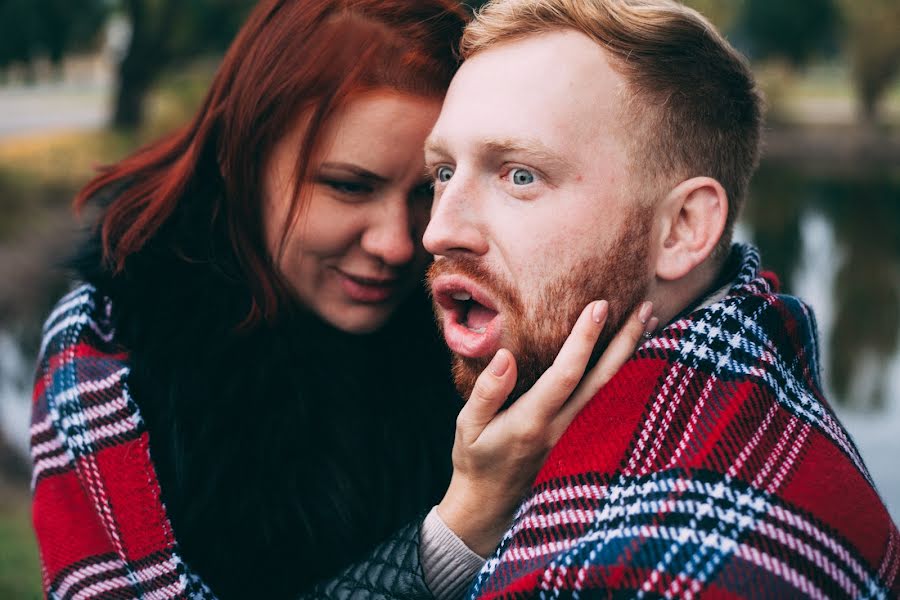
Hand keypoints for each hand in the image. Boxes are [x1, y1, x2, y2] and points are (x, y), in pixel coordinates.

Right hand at [437, 300, 656, 556]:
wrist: (491, 505)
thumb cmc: (476, 459)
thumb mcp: (468, 426)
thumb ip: (486, 391)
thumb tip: (506, 355)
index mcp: (533, 420)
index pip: (567, 373)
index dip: (585, 339)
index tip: (599, 306)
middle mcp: (563, 428)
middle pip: (604, 380)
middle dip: (626, 341)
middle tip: (645, 307)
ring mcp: (578, 435)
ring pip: (613, 390)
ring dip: (632, 355)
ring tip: (650, 321)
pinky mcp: (583, 438)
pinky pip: (610, 400)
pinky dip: (626, 373)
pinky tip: (636, 354)